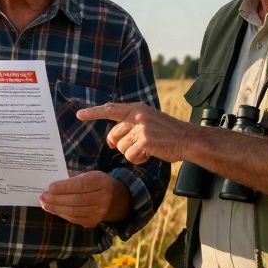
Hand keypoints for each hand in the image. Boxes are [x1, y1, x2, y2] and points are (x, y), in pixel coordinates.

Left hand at [39, 170, 129, 227]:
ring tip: (45, 204)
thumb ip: (73, 178)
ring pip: (74, 212)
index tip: (50, 187)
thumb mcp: (89, 175)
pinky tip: (54, 209)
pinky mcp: (93, 222)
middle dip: (57, 199)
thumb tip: (53, 184)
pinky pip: (75, 219)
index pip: (81, 186)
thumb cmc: (97, 183)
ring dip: (57, 208)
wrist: (116, 199)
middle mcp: (102, 198)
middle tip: (43, 197)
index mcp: (100, 182)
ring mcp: (99, 212)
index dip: (64, 187)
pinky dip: (62, 214)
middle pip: (76, 200)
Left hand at [76, 102, 190, 164]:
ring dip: (132, 153)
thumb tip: (111, 139)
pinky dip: (139, 159)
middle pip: (113, 135)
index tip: (80, 114)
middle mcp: (137, 115)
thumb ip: (131, 124)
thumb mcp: (148, 120)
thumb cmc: (167, 133)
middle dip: (120, 145)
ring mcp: (141, 127)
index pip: (110, 109)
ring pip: (121, 147)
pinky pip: (131, 156)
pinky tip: (150, 154)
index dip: (94, 112)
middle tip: (137, 146)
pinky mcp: (145, 140)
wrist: (187, 138)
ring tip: (147, 148)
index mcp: (137, 108)